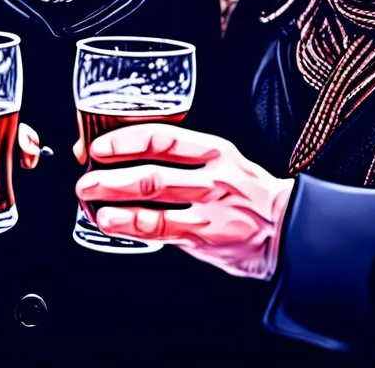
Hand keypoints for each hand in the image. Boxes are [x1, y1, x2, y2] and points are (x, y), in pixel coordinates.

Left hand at [75, 123, 294, 280]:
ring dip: (115, 199)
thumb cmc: (249, 192)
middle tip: (86, 174)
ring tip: (90, 198)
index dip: (127, 139)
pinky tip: (112, 221)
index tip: (101, 144)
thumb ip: (183, 158)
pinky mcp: (204, 237)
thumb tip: (127, 153)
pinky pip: (161, 230)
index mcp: (216, 150)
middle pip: (153, 171)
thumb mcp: (223, 160)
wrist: (288, 228)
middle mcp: (212, 177)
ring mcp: (209, 210)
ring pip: (154, 202)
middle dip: (111, 173)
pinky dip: (130, 225)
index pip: (165, 137)